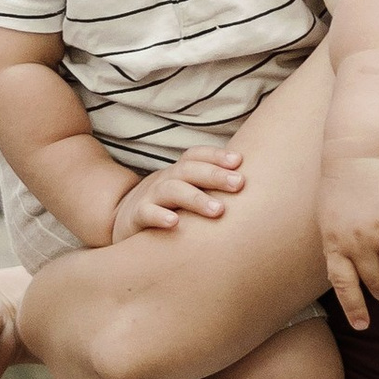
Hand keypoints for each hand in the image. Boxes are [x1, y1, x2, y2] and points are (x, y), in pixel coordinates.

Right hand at [111, 151, 245, 239]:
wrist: (122, 221)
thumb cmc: (168, 206)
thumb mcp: (187, 190)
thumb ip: (211, 186)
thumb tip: (256, 185)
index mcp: (180, 172)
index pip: (196, 156)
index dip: (216, 156)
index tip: (239, 162)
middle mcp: (166, 179)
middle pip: (189, 170)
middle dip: (215, 175)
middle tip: (239, 184)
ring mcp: (150, 196)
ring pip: (172, 190)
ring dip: (195, 198)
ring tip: (218, 211)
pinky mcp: (136, 217)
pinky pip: (147, 213)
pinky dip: (160, 216)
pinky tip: (175, 223)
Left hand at [318, 152, 378, 332]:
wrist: (357, 152)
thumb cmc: (339, 187)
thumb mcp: (328, 220)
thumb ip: (337, 246)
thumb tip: (346, 275)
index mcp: (336, 243)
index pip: (344, 285)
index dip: (354, 307)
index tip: (364, 325)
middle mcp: (360, 242)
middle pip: (376, 281)